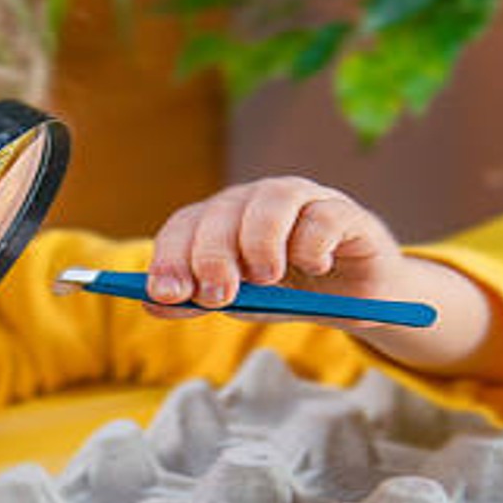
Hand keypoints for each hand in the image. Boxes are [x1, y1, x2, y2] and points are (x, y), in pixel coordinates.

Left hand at [145, 177, 404, 327]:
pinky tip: (314, 267)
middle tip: (219, 296)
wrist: (349, 299)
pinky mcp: (344, 212)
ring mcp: (301, 200)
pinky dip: (312, 246)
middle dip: (212, 256)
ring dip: (260, 243)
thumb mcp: (236, 302)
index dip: (171, 257)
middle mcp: (255, 200)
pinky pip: (323, 218)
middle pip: (223, 210)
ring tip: (267, 278)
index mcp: (219, 219)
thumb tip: (153, 302)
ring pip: (271, 200)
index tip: (169, 292)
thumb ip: (194, 301)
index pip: (184, 225)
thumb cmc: (284, 292)